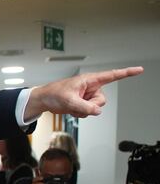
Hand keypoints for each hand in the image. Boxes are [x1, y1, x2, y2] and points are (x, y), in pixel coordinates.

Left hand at [26, 67, 142, 118]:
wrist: (44, 100)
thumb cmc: (54, 94)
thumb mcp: (69, 101)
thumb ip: (85, 106)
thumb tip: (97, 111)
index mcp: (89, 80)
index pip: (112, 75)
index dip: (126, 73)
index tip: (139, 70)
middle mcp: (91, 87)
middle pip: (102, 101)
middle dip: (90, 106)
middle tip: (77, 104)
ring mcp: (88, 96)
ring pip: (95, 108)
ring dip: (84, 111)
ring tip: (71, 106)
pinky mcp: (84, 103)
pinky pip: (89, 112)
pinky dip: (80, 113)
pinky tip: (71, 109)